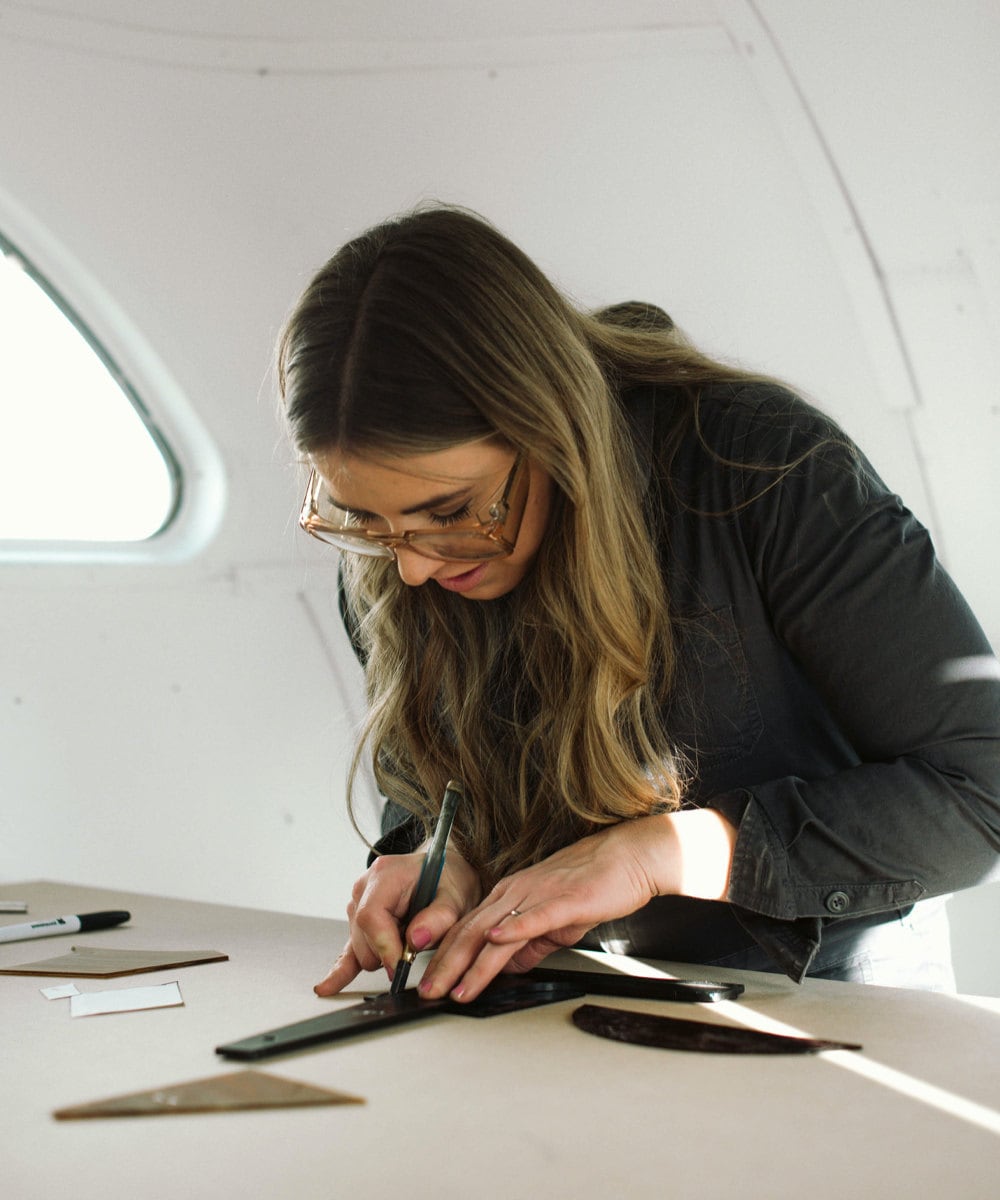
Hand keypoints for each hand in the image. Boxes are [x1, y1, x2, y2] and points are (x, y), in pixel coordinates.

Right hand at [314, 849, 481, 995]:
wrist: (443, 873)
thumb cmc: (447, 880)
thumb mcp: (455, 897)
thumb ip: (439, 918)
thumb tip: (416, 939)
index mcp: (385, 875)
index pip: (371, 916)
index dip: (384, 946)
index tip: (402, 964)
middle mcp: (365, 888)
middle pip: (364, 938)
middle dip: (390, 952)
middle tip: (418, 947)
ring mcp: (357, 905)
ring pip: (360, 950)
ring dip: (386, 954)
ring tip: (410, 937)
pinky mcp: (358, 925)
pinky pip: (347, 952)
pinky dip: (341, 971)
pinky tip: (327, 986)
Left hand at [415, 809, 734, 1003]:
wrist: (628, 857)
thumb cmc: (594, 884)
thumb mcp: (554, 919)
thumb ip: (531, 943)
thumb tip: (510, 967)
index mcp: (510, 896)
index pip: (468, 929)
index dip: (445, 956)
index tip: (429, 981)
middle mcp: (515, 892)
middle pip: (471, 931)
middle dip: (445, 965)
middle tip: (427, 992)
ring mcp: (537, 894)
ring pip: (495, 930)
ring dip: (470, 962)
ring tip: (453, 987)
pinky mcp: (563, 899)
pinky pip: (533, 917)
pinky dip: (512, 930)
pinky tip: (496, 943)